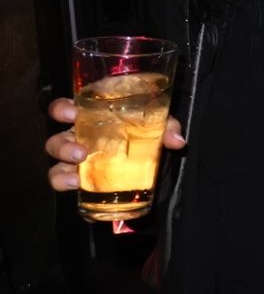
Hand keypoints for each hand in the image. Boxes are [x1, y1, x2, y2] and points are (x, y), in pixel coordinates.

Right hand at [44, 97, 185, 191]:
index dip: (62, 109)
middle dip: (63, 146)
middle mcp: (80, 136)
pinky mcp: (81, 178)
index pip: (67, 108)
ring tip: (77, 175)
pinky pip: (62, 181)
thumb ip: (167, 127)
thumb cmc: (147, 132)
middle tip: (80, 152)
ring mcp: (77, 159)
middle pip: (58, 138)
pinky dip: (63, 184)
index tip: (71, 113)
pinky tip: (76, 186)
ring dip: (62, 168)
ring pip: (57, 162)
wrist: (153, 162)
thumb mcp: (160, 125)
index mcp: (93, 116)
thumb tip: (177, 141)